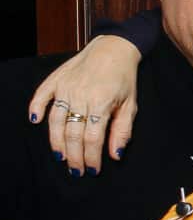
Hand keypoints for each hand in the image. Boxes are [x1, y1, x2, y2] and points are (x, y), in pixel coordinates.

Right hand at [29, 35, 141, 174]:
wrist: (114, 48)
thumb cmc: (124, 79)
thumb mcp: (130, 105)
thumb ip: (122, 130)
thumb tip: (115, 155)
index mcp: (101, 103)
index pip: (92, 138)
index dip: (92, 157)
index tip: (93, 170)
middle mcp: (80, 96)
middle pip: (72, 133)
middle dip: (74, 156)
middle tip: (76, 171)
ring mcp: (65, 87)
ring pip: (55, 120)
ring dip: (56, 141)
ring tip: (60, 157)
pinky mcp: (56, 79)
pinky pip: (42, 95)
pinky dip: (36, 108)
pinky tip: (35, 121)